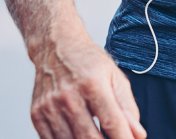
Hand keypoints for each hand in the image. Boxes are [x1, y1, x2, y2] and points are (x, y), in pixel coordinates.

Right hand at [30, 31, 145, 138]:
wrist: (56, 46)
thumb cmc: (88, 61)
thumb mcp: (115, 77)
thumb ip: (128, 107)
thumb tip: (138, 135)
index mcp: (93, 83)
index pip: (112, 121)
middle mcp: (69, 95)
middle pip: (89, 138)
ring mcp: (50, 106)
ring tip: (97, 138)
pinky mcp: (37, 114)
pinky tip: (79, 136)